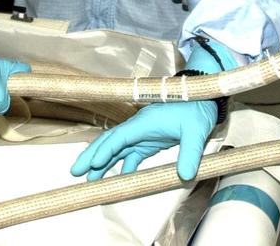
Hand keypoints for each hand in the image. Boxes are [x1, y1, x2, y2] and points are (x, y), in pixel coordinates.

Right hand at [70, 100, 216, 181]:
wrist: (204, 101)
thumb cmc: (197, 111)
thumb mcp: (196, 133)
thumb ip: (190, 154)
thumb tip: (185, 176)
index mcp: (145, 122)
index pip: (119, 137)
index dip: (105, 150)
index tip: (92, 164)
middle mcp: (139, 127)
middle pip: (110, 141)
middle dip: (92, 155)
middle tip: (76, 171)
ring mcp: (143, 134)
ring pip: (117, 149)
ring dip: (103, 163)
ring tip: (90, 179)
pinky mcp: (150, 140)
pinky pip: (131, 154)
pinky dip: (123, 165)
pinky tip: (119, 179)